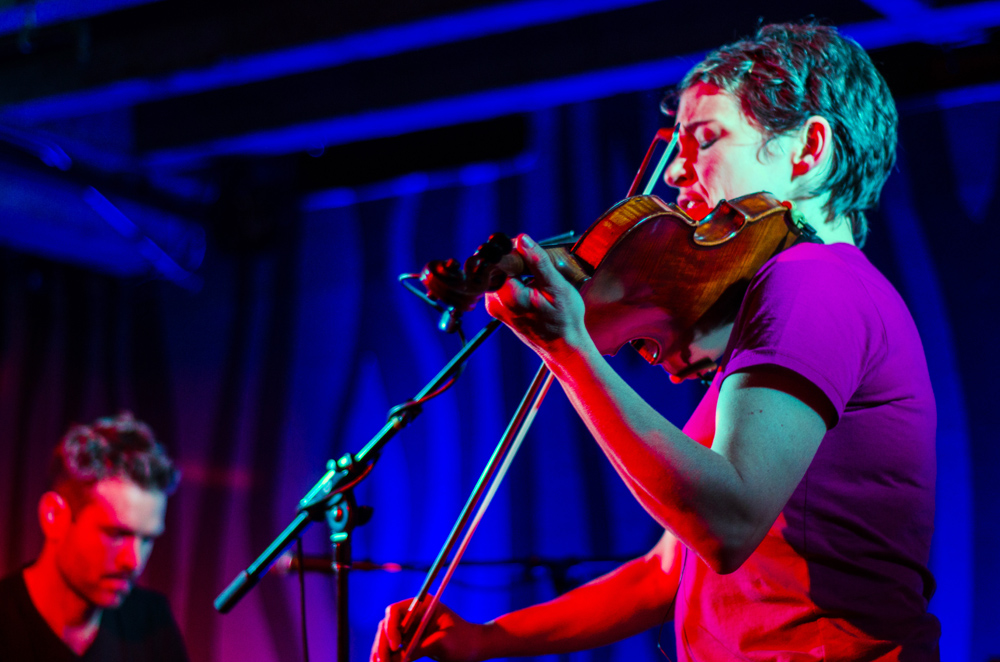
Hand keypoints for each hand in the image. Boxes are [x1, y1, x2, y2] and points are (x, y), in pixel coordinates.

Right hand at [370, 597, 487, 661]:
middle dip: (383, 645)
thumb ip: (420, 648)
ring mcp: (409, 629)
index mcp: (421, 605)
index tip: (397, 645)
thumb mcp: (443, 643)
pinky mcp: (409, 643)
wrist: (474, 648)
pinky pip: (392, 651)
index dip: (390, 627)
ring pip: (386, 640)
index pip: (395, 611)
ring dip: (380, 653)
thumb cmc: (463, 641)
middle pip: (387, 627)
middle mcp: (412, 615)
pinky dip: (387, 659)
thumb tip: (396, 659)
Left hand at [484, 234, 591, 363]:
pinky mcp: (498, 309)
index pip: (499, 258)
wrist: (563, 347)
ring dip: (517, 270)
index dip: (514, 250)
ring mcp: (494, 306)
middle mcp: (494, 301)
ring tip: (537, 281)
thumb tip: (522, 239)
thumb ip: (538, 262)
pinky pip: (502, 284)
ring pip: (500, 274)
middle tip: (537, 267)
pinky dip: (515, 280)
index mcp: (506, 295)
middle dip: (516, 260)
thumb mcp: (557, 288)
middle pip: (498, 266)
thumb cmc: (564, 320)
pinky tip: (532, 288)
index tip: (529, 252)